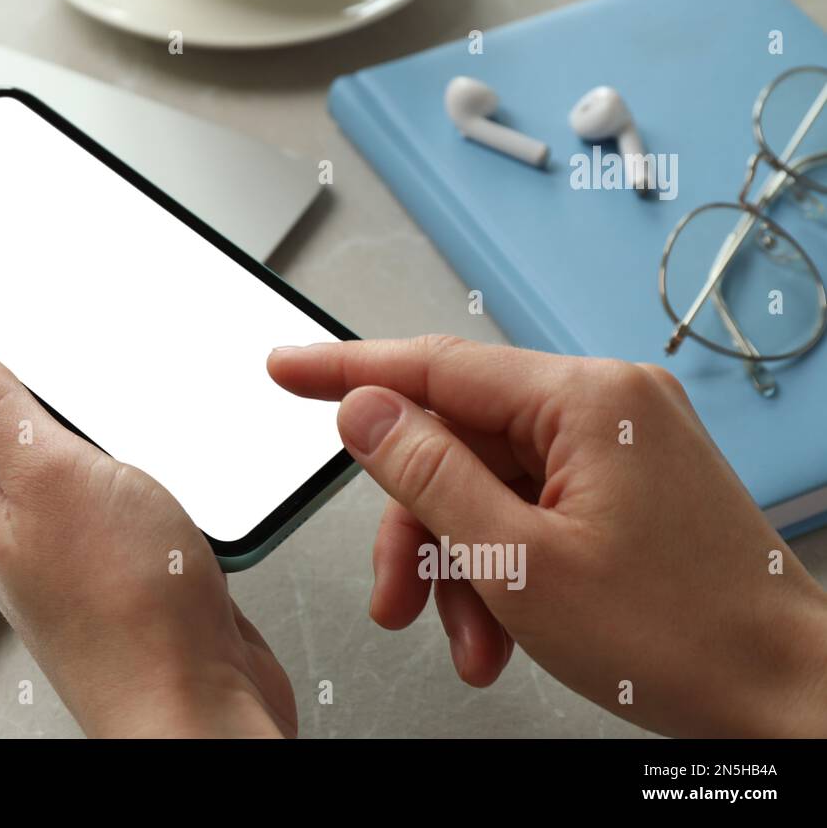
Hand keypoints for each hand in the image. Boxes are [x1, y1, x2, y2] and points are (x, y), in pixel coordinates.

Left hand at [0, 337, 294, 736]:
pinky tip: (167, 460)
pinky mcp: (141, 567)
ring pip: (87, 466)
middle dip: (48, 386)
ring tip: (114, 389)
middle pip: (26, 433)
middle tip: (63, 341)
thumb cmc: (127, 609)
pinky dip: (149, 472)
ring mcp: (88, 551)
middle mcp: (31, 530)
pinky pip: (135, 500)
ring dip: (106, 429)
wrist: (198, 706)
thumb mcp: (51, 475)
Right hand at [269, 335, 826, 736]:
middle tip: (394, 596)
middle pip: (456, 441)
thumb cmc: (683, 637)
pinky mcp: (623, 484)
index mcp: (586, 401)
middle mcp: (605, 407)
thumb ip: (427, 474)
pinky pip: (528, 506)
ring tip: (466, 639)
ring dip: (458, 564)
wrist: (785, 697)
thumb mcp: (519, 562)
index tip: (286, 367)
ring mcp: (617, 446)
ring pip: (486, 484)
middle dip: (417, 527)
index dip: (345, 369)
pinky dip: (501, 566)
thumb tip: (364, 411)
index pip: (434, 365)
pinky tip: (500, 631)